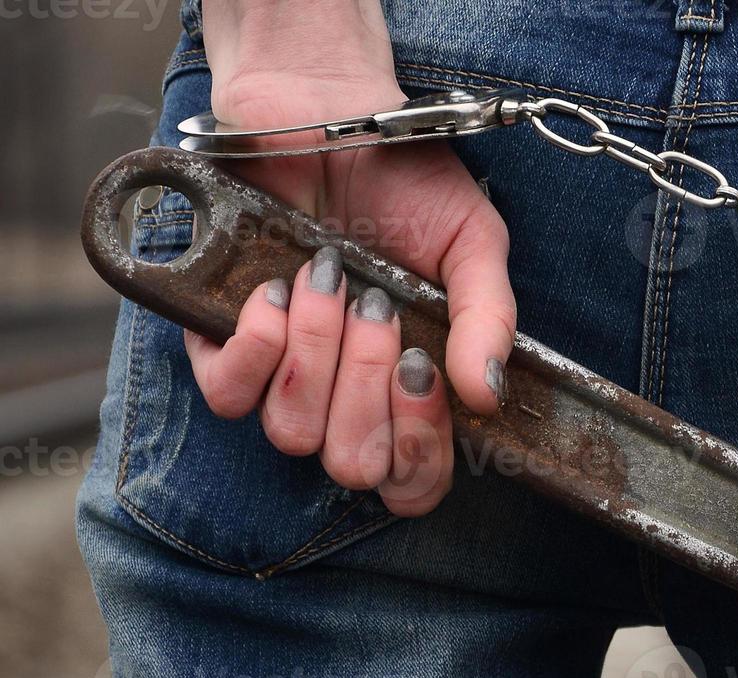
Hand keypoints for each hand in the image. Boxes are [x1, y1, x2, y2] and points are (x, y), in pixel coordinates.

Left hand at [183, 13, 512, 515]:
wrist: (329, 107)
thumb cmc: (406, 180)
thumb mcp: (472, 244)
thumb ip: (488, 318)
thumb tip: (491, 394)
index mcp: (411, 387)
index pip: (413, 481)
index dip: (420, 454)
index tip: (425, 376)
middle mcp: (346, 392)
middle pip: (352, 464)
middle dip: (368, 391)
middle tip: (379, 309)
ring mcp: (282, 372)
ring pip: (291, 432)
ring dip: (318, 353)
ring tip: (330, 279)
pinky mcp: (218, 337)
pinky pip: (226, 395)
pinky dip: (257, 347)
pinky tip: (277, 289)